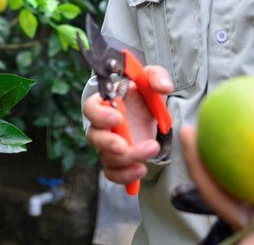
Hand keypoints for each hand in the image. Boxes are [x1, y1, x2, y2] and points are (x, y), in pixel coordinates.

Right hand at [83, 65, 173, 185]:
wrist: (146, 112)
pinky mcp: (117, 160)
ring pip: (106, 157)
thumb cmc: (142, 92)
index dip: (100, 115)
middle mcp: (101, 126)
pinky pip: (113, 173)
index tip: (117, 117)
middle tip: (124, 145)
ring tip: (151, 149)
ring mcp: (107, 145)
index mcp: (103, 103)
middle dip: (109, 143)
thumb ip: (156, 77)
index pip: (90, 108)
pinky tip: (141, 170)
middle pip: (95, 138)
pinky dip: (124, 176)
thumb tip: (162, 86)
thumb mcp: (151, 78)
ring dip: (127, 159)